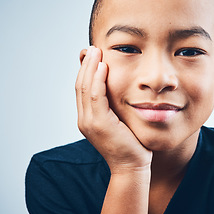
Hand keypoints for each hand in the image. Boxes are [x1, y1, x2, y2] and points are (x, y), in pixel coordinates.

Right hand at [75, 46, 151, 171]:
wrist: (132, 166)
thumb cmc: (130, 143)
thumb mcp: (119, 120)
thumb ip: (114, 104)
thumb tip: (116, 88)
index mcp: (88, 118)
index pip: (82, 89)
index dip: (86, 70)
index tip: (92, 55)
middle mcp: (84, 119)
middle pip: (80, 85)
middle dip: (86, 65)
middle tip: (93, 48)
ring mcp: (89, 122)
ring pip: (85, 88)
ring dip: (90, 68)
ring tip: (96, 51)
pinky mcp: (100, 124)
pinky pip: (96, 97)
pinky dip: (98, 80)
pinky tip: (103, 67)